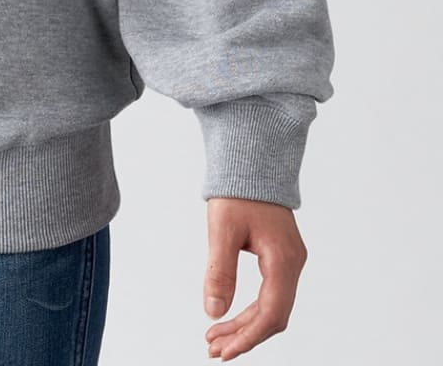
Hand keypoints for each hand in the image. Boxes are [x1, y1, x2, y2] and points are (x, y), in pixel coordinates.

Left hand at [203, 197, 307, 358]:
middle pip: (272, 315)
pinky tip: (229, 315)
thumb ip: (219, 271)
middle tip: (214, 349)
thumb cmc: (238, 189)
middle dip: (243, 335)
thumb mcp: (222, 229)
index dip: (248, 337)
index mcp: (283, 259)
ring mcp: (289, 261)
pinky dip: (249, 308)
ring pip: (271, 306)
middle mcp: (292, 264)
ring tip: (215, 337)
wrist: (252, 159)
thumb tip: (214, 311)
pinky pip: (269, 292)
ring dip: (245, 324)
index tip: (225, 351)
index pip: (270, 314)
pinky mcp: (280, 256)